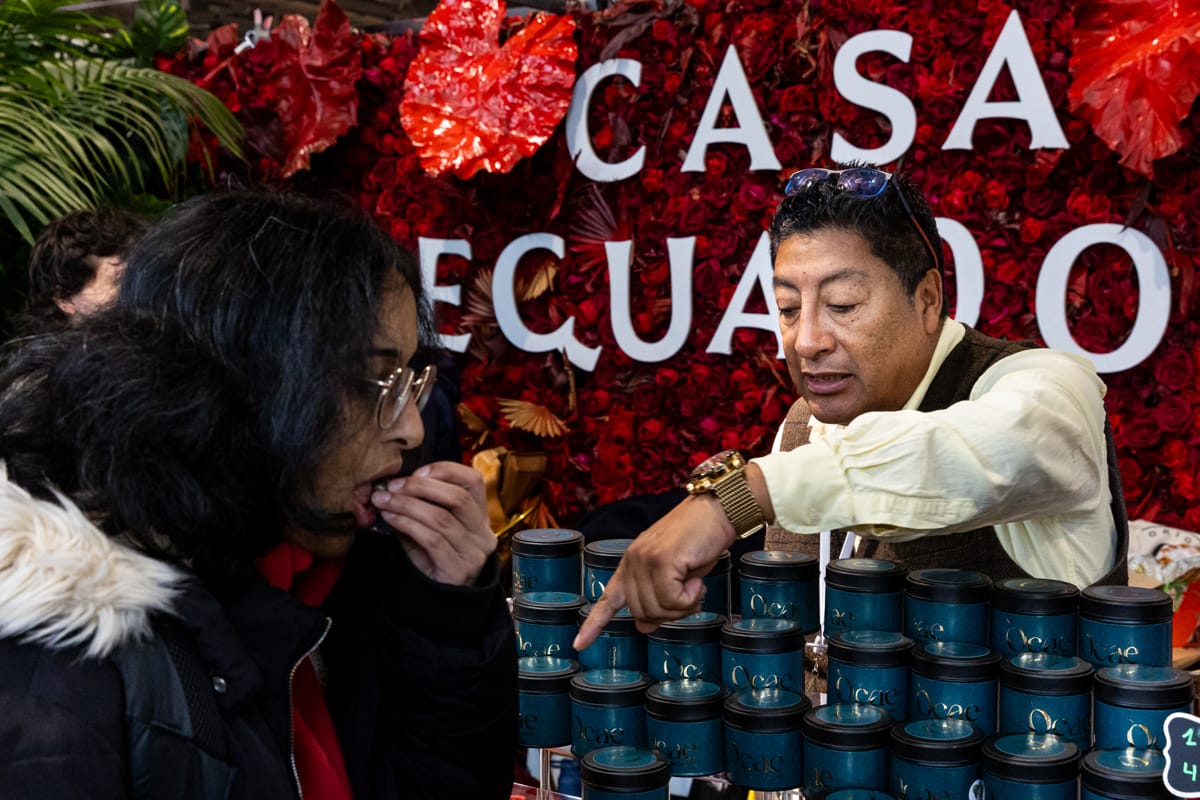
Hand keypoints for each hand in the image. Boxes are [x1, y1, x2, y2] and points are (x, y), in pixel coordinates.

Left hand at [371, 461, 495, 585]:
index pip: (473, 481)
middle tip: (392, 486)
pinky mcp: (459, 569)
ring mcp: (474, 553)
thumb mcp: (432, 528)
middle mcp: (483, 533)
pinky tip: (391, 519)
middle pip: (457, 497)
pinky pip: (432, 539)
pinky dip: (408, 524)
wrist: (440, 602)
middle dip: (420, 487)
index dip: (445, 470)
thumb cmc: (433, 558)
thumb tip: (392, 486)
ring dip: (407, 505)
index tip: (417, 471)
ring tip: (383, 501)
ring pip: (441, 518)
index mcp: (480, 516)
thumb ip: (421, 505)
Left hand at [574, 493, 735, 649]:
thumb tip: (643, 626)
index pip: (607, 598)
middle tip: (691, 595)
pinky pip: (672, 600)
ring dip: (683, 607)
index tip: (579, 645)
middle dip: (671, 613)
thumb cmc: (699, 542)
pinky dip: (690, 599)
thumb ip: (658, 599)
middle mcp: (631, 561)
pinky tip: (698, 581)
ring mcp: (643, 559)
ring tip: (696, 584)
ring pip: (657, 609)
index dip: (593, 624)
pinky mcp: (660, 560)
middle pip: (642, 612)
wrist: (716, 511)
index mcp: (630, 564)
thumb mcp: (677, 578)